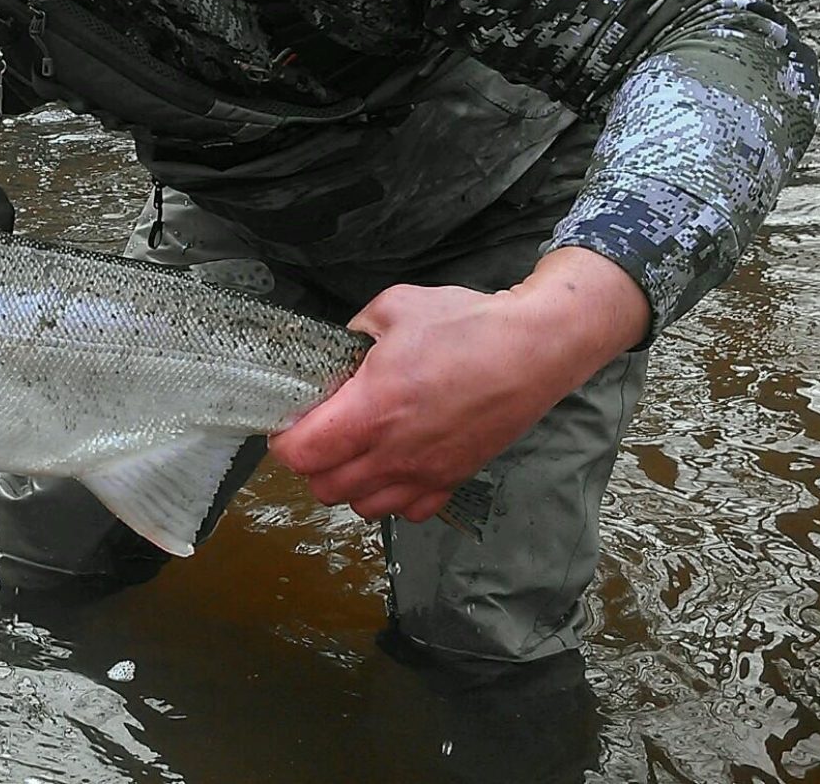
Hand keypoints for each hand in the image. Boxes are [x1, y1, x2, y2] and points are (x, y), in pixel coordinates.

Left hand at [268, 247, 646, 523]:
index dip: (285, 439)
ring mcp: (426, 473)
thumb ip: (355, 333)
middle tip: (321, 432)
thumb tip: (341, 353)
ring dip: (349, 484)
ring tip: (357, 450)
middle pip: (325, 488)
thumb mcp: (394, 307)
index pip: (301, 454)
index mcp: (371, 410)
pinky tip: (395, 464)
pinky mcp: (453, 480)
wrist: (535, 348)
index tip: (291, 420)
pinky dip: (392, 497)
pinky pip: (407, 511)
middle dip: (312, 463)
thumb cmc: (466, 323)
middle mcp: (394, 453)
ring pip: (362, 506)